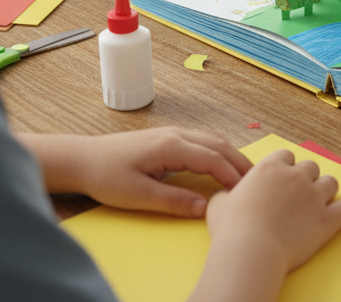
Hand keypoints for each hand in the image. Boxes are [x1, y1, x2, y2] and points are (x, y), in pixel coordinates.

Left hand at [20, 127, 251, 216]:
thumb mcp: (138, 195)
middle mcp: (177, 134)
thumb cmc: (107, 177)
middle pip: (218, 144)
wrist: (83, 158)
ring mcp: (173, 133)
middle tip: (257, 181)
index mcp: (172, 146)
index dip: (232, 175)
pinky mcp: (167, 137)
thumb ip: (173, 201)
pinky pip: (202, 140)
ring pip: (212, 139)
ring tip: (245, 174)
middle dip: (240, 161)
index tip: (246, 191)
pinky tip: (220, 163)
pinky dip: (218, 151)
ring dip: (230, 154)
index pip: (212, 158)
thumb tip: (204, 208)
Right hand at [205, 149, 340, 272]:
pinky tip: (336, 216)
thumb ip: (227, 194)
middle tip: (298, 195)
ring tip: (317, 205)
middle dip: (306, 179)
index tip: (281, 180)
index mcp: (271, 168)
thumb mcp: (220, 204)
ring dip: (325, 192)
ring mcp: (314, 196)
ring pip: (331, 183)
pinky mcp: (327, 219)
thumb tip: (225, 196)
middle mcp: (296, 176)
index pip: (286, 156)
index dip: (285, 168)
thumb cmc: (232, 229)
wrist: (250, 251)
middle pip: (311, 167)